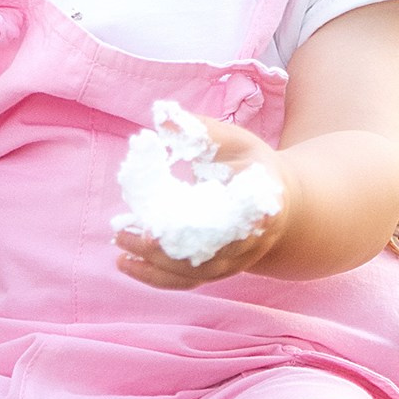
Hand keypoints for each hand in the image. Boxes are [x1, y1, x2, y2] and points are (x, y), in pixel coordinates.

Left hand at [113, 116, 291, 290]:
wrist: (279, 202)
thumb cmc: (252, 166)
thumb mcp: (234, 141)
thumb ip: (201, 131)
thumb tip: (162, 117)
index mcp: (260, 208)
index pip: (227, 224)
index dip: (194, 228)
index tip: (160, 225)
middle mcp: (249, 244)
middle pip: (203, 255)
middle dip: (161, 249)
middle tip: (125, 232)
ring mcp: (233, 263)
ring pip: (192, 274)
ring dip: (153, 267)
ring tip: (120, 250)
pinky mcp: (217, 271)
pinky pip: (185, 281)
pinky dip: (155, 277)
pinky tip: (126, 263)